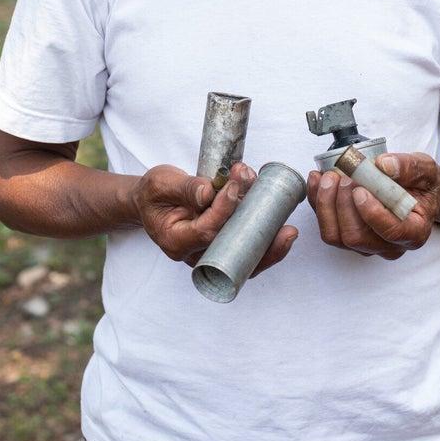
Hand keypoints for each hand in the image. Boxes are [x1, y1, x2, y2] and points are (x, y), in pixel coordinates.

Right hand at [131, 162, 297, 271]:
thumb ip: (185, 187)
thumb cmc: (155, 193)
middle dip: (260, 239)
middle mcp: (194, 254)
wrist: (152, 201)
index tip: (234, 186)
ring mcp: (210, 253)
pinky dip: (264, 238)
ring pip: (243, 257)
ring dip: (267, 239)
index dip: (223, 211)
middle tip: (284, 225)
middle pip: (231, 253)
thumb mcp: (162, 183)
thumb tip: (209, 191)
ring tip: (287, 226)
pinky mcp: (223, 246)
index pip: (205, 232)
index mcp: (175, 241)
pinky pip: (246, 250)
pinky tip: (281, 226)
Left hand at [306, 152, 439, 259]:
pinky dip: (318, 202)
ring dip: (327, 204)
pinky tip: (318, 179)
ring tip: (329, 176)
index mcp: (414, 232)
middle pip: (356, 237)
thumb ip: (409, 167)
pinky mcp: (348, 236)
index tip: (360, 190)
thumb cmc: (422, 185)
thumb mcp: (425, 169)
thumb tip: (384, 165)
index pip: (392, 233)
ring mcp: (367, 244)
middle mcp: (389, 245)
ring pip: (336, 236)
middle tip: (344, 177)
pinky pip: (326, 226)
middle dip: (343, 205)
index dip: (372, 213)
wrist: (416, 192)